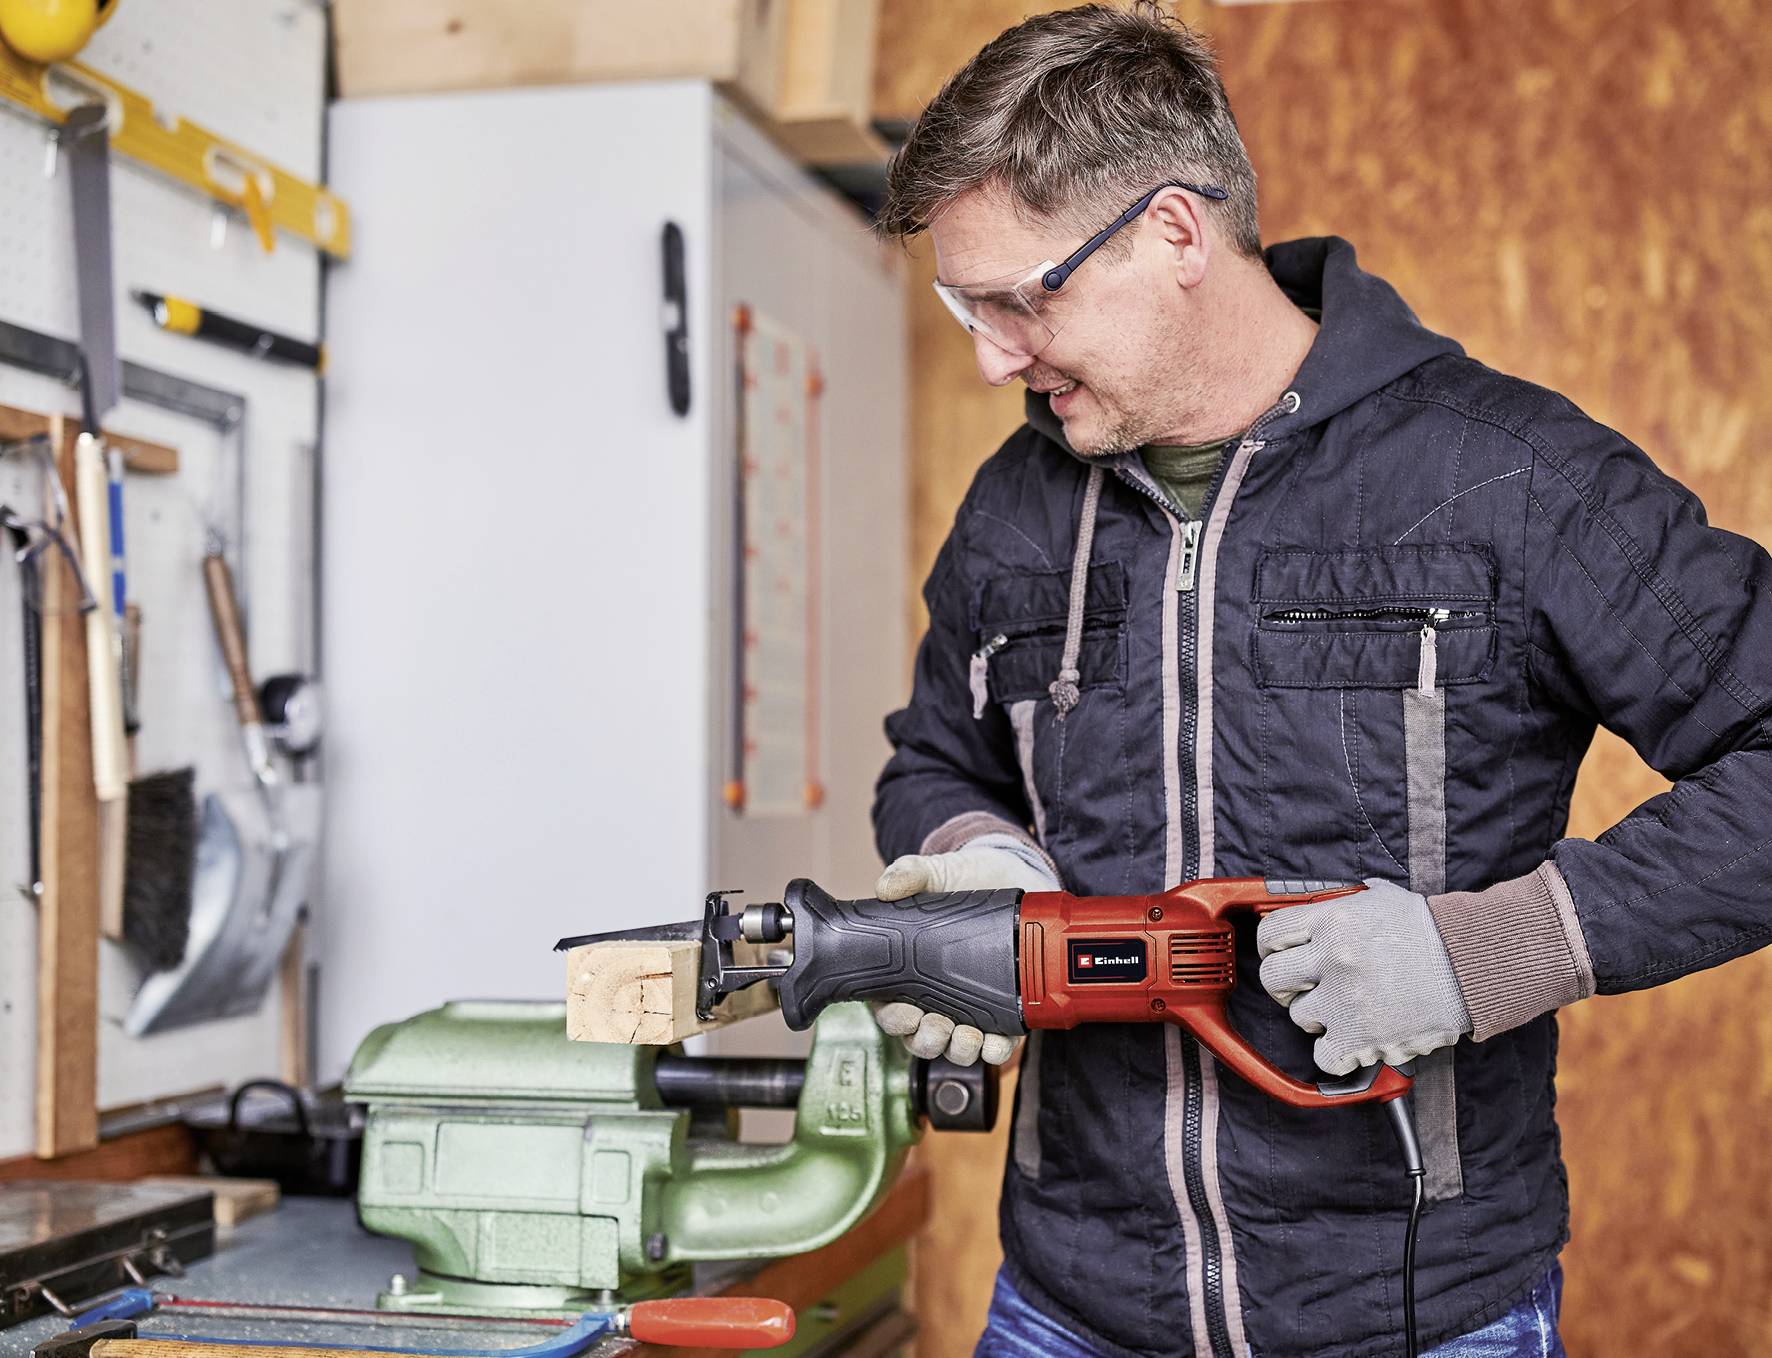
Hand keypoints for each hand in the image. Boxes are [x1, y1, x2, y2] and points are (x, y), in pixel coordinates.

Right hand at [870, 834, 1055, 1066]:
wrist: (1010, 874)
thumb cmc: (960, 879)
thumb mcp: (932, 872)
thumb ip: (908, 875)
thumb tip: (885, 888)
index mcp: (908, 972)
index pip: (889, 1008)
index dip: (894, 1019)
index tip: (905, 1014)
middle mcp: (935, 997)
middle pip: (920, 1037)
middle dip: (927, 1041)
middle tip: (938, 1027)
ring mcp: (969, 1008)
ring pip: (956, 1048)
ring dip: (960, 1050)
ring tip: (968, 1036)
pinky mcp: (1004, 1009)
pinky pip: (997, 1044)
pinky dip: (996, 1050)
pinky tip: (997, 1042)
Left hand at [1255, 877, 1471, 1076]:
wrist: (1472, 966)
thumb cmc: (1432, 932)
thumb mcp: (1383, 899)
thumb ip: (1347, 901)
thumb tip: (1329, 898)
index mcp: (1331, 920)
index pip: (1270, 934)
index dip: (1270, 947)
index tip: (1279, 955)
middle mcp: (1331, 958)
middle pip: (1273, 979)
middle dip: (1286, 986)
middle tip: (1306, 987)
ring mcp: (1344, 1000)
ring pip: (1299, 1017)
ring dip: (1319, 1016)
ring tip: (1349, 1008)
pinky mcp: (1361, 1037)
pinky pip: (1322, 1056)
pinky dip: (1335, 1053)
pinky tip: (1352, 1039)